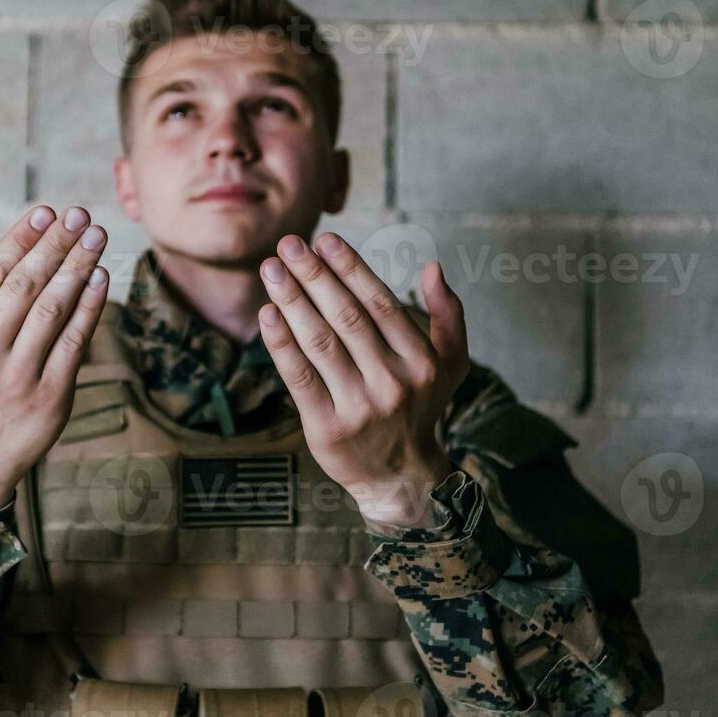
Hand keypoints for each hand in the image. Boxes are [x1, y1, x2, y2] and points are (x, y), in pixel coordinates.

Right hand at [0, 205, 109, 514]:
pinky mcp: (52, 395)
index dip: (18, 240)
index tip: (44, 212)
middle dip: (55, 244)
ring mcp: (20, 376)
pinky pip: (75, 341)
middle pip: (25, 286)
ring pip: (54, 309)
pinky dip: (90, 306)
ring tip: (95, 235)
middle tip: (78, 214)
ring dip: (78, 267)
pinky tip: (100, 277)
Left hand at [256, 232, 469, 527]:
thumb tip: (433, 267)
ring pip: (320, 342)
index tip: (324, 239)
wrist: (401, 476)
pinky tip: (267, 314)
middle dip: (314, 275)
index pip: (379, 303)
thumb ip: (449, 314)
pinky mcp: (327, 428)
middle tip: (288, 244)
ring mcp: (359, 407)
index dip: (350, 268)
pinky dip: (281, 344)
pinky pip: (299, 377)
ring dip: (292, 300)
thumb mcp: (450, 363)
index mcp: (422, 361)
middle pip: (346, 317)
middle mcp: (393, 382)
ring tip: (271, 269)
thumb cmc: (420, 406)